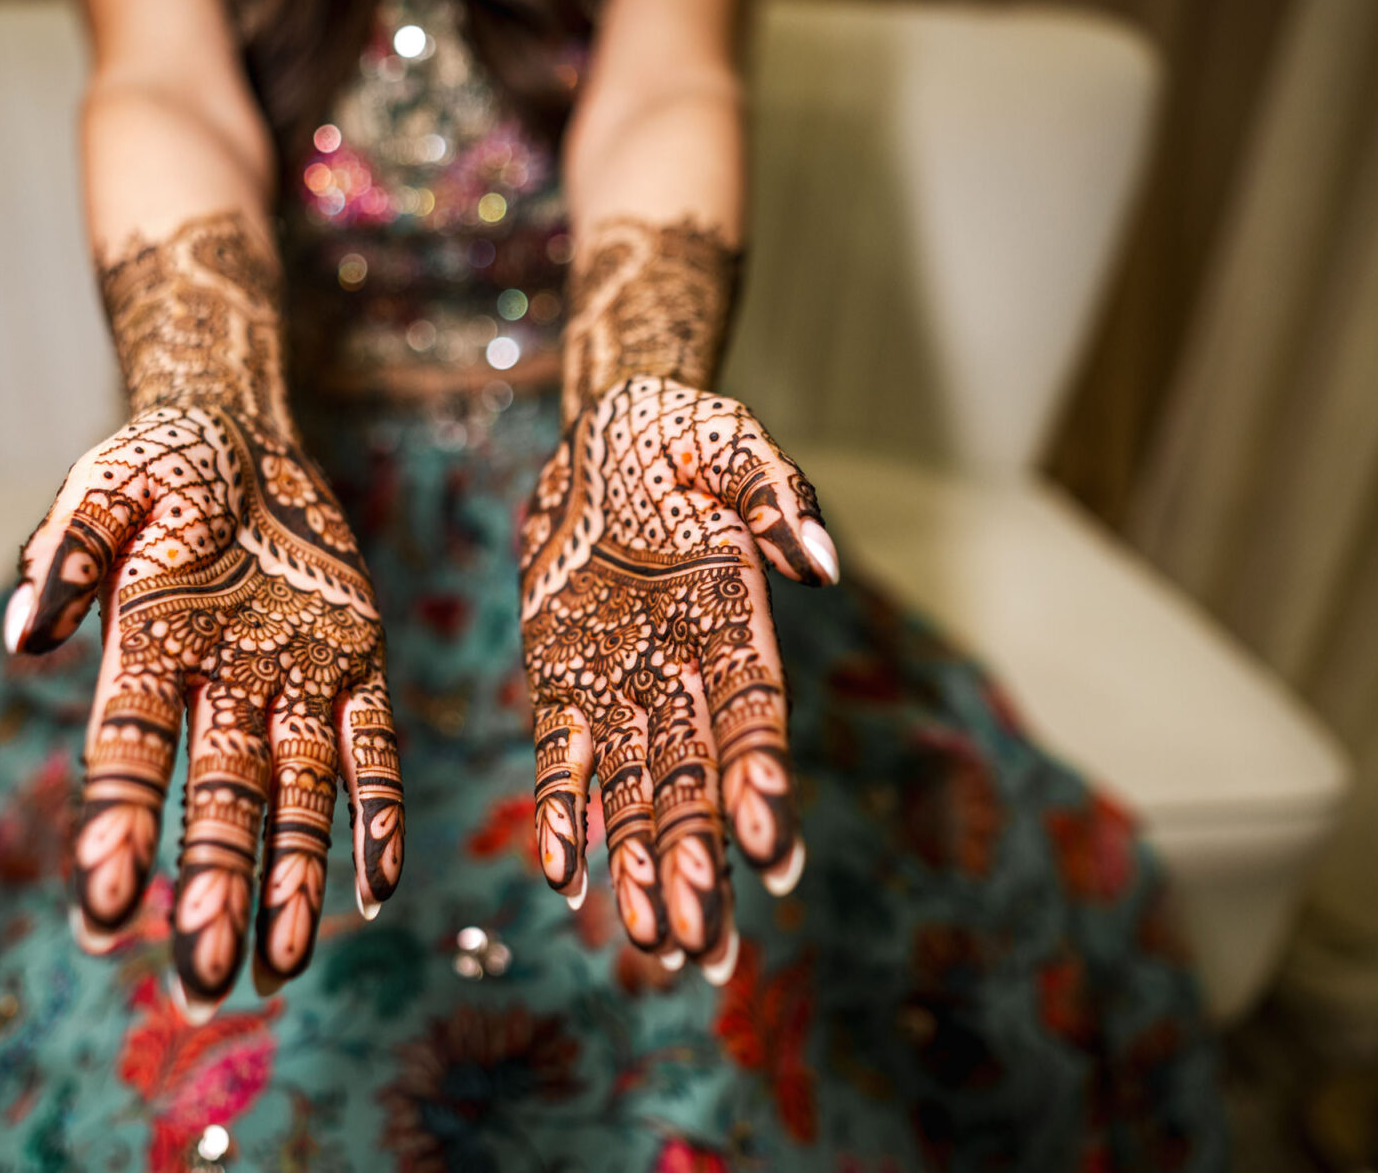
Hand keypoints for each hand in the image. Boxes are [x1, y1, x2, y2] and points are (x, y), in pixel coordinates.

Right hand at [8, 405, 402, 1020]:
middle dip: (212, 893)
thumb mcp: (104, 487)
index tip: (106, 912)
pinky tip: (379, 889)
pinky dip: (376, 816)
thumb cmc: (157, 466)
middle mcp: (219, 690)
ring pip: (296, 800)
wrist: (237, 434)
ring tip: (281, 971)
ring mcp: (293, 685)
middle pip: (217, 806)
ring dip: (291, 883)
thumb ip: (67, 550)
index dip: (118, 831)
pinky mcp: (356, 665)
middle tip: (205, 985)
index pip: (128, 759)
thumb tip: (27, 631)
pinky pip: (373, 752)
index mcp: (146, 655)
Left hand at [518, 375, 837, 981]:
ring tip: (656, 943)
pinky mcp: (562, 684)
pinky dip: (564, 816)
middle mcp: (686, 675)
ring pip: (637, 793)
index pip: (755, 719)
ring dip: (646, 867)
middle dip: (703, 859)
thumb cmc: (677, 435)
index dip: (762, 784)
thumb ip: (774, 492)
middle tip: (704, 940)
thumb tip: (816, 562)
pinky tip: (564, 878)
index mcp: (736, 626)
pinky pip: (561, 761)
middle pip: (698, 781)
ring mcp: (623, 688)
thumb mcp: (731, 439)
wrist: (601, 435)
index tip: (773, 850)